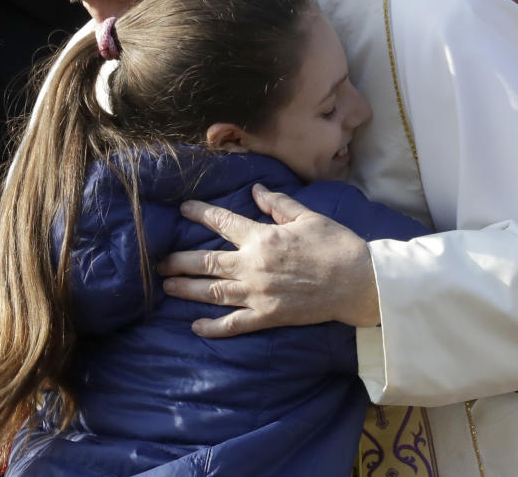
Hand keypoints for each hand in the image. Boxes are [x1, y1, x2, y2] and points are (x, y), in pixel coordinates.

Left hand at [157, 184, 378, 337]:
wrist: (358, 283)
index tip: (182, 208)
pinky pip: (234, 324)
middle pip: (207, 262)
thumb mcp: (307, 216)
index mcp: (262, 237)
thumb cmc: (335, 245)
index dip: (200, 213)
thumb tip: (255, 189)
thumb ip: (277, 203)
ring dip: (186, 289)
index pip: (222, 222)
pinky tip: (195, 326)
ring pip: (213, 293)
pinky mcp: (268, 317)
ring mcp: (258, 294)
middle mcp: (253, 266)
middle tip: (158, 261)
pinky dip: (213, 327)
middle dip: (179, 261)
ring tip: (167, 286)